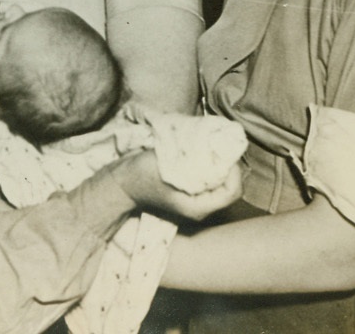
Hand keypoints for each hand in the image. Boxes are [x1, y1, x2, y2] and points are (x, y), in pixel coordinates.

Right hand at [110, 148, 241, 221]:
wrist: (121, 184)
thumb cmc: (142, 176)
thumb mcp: (168, 166)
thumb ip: (194, 160)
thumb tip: (216, 146)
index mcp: (197, 208)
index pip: (231, 192)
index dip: (233, 171)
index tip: (224, 151)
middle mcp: (200, 208)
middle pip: (229, 188)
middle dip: (229, 166)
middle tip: (221, 146)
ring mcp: (195, 202)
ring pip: (221, 184)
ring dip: (220, 165)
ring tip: (213, 148)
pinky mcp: (190, 193)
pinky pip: (210, 181)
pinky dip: (211, 167)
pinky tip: (203, 154)